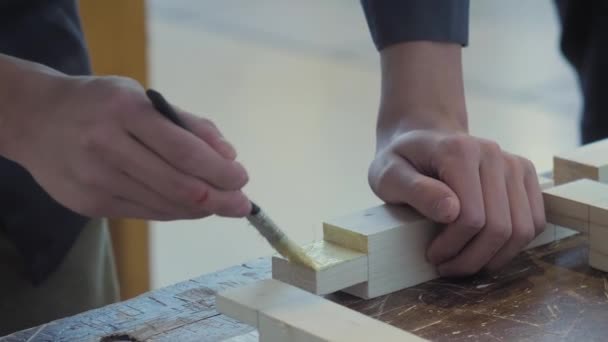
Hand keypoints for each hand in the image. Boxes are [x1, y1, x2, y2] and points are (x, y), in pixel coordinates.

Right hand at [5, 75, 249, 219]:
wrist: (34, 120)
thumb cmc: (99, 104)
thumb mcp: (141, 97)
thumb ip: (188, 124)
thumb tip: (229, 156)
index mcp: (126, 111)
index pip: (185, 151)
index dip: (220, 172)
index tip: (243, 180)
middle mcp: (107, 146)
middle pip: (178, 185)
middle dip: (220, 200)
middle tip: (242, 204)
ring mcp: (95, 180)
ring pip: (164, 205)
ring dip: (200, 209)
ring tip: (222, 205)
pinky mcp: (89, 205)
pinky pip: (145, 213)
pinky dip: (175, 211)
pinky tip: (191, 206)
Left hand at [368, 128, 545, 276]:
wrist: (424, 138)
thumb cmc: (402, 161)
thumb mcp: (389, 174)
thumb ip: (416, 190)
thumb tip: (451, 212)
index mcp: (459, 152)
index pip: (471, 216)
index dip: (453, 246)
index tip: (432, 255)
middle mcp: (493, 153)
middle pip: (500, 227)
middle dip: (473, 258)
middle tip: (447, 267)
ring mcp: (514, 163)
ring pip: (523, 229)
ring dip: (495, 257)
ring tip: (466, 261)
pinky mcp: (526, 175)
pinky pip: (534, 222)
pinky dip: (512, 245)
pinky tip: (485, 249)